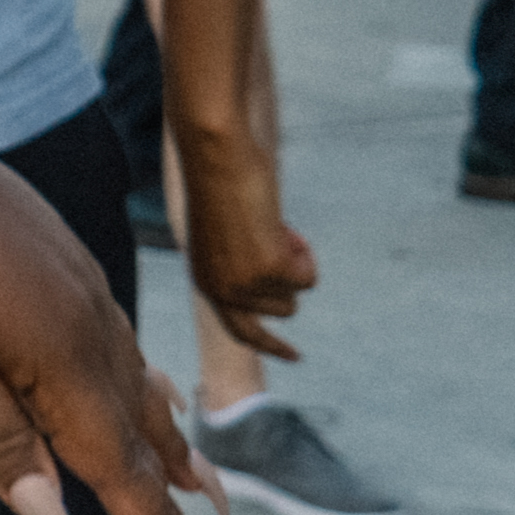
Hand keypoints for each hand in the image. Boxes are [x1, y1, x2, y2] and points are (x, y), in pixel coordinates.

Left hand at [0, 119, 223, 514]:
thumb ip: (1, 449)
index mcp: (64, 354)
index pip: (119, 460)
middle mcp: (89, 316)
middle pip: (141, 421)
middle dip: (173, 485)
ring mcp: (76, 277)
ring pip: (131, 373)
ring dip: (162, 431)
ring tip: (193, 475)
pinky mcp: (55, 250)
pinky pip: (113, 330)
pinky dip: (134, 375)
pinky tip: (136, 379)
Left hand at [170, 129, 317, 361]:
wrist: (216, 157)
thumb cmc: (219, 184)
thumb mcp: (226, 234)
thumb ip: (242, 263)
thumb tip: (277, 281)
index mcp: (206, 283)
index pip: (241, 331)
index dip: (270, 345)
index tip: (296, 357)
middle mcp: (223, 293)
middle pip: (283, 310)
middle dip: (289, 277)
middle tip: (278, 238)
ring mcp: (247, 286)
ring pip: (297, 291)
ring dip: (295, 260)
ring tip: (270, 226)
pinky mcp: (271, 271)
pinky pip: (308, 276)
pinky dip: (303, 251)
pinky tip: (280, 225)